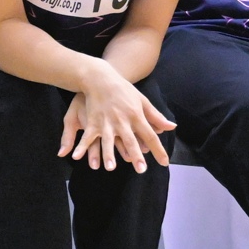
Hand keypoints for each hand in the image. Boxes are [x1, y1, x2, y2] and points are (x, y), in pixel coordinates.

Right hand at [58, 69, 174, 172]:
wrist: (101, 78)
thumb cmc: (124, 91)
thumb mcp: (142, 101)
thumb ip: (156, 117)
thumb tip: (171, 127)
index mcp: (136, 116)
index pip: (150, 135)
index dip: (158, 149)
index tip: (165, 163)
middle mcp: (123, 121)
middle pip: (132, 140)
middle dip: (136, 155)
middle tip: (141, 170)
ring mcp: (107, 122)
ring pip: (109, 140)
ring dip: (109, 154)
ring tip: (110, 168)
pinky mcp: (93, 122)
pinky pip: (87, 136)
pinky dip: (82, 147)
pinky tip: (76, 157)